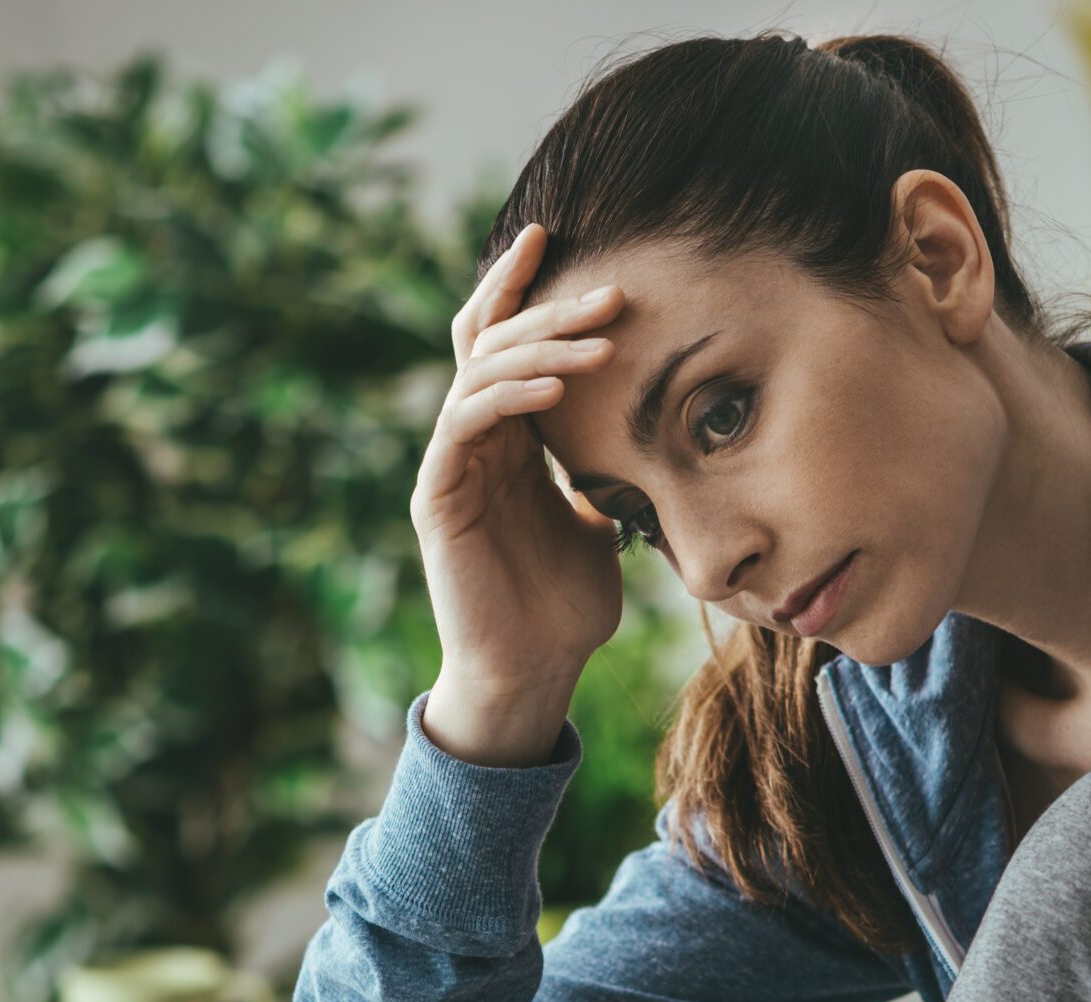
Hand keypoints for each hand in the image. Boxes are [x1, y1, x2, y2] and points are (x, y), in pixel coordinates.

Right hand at [411, 222, 628, 699]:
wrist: (531, 673)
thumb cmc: (565, 607)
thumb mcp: (604, 524)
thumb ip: (608, 473)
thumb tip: (653, 435)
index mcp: (509, 439)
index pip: (505, 342)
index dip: (525, 289)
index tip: (562, 239)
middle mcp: (473, 441)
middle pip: (494, 343)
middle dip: (551, 309)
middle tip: (611, 288)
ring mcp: (451, 464)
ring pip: (480, 373)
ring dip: (541, 349)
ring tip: (599, 337)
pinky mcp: (437, 495)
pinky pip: (465, 423)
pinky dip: (509, 396)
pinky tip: (556, 388)